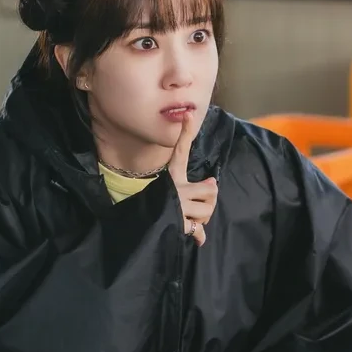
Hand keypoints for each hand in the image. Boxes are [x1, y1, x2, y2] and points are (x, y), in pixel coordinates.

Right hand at [168, 112, 217, 246]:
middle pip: (211, 190)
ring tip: (193, 217)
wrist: (140, 223)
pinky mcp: (178, 224)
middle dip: (210, 200)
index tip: (188, 115)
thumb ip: (195, 186)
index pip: (181, 151)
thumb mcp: (172, 188)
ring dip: (204, 218)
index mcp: (173, 177)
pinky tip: (197, 237)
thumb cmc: (159, 204)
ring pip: (208, 211)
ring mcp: (177, 207)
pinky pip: (199, 230)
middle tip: (200, 205)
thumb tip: (212, 180)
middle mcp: (175, 189)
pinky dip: (199, 235)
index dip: (185, 133)